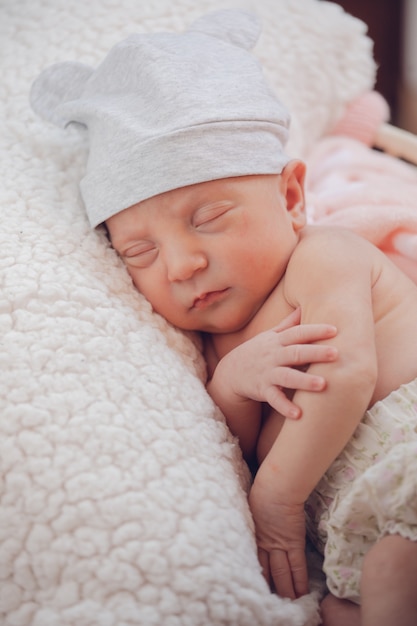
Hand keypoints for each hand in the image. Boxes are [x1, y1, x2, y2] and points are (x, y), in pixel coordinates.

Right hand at [217, 308, 337, 418]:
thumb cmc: (258, 352)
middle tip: (336, 354)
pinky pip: (274, 399)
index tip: (335, 330)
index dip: (315, 330)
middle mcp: (273, 355)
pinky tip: (299, 415)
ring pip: (286, 376)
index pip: (298, 333)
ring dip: (304, 380)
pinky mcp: (262, 390)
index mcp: (278, 341)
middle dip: (315, 352)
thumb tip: (304, 305)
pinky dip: (285, 407)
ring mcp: (267, 373)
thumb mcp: (271, 335)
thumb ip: (289, 323)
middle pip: (295, 352)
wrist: (231, 372)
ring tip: (323, 385)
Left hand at [249, 473, 308, 598]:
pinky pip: (297, 566)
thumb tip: (248, 520)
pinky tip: (302, 593)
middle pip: (267, 571)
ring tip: (288, 604)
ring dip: (285, 590)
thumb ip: (251, 518)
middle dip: (269, 589)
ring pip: (282, 573)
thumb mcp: (250, 507)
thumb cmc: (262, 491)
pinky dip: (300, 580)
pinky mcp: (294, 543)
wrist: (275, 487)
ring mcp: (280, 545)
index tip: (253, 588)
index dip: (254, 576)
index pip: (254, 562)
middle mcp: (265, 544)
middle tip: (270, 604)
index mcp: (253, 536)